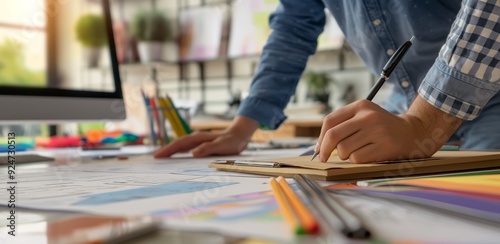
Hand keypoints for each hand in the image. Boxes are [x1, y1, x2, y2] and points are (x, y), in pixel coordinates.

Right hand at [154, 116, 258, 157]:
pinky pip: (186, 147)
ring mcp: (198, 140)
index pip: (179, 144)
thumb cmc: (232, 141)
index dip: (168, 150)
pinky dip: (178, 150)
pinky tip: (176, 155)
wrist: (240, 135)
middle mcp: (196, 138)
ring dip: (171, 150)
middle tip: (154, 157)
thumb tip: (193, 152)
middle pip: (177, 143)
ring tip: (161, 157)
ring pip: (181, 145)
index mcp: (198, 138)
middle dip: (166, 150)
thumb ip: (208, 148)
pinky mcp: (201, 143)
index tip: (157, 155)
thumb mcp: (221, 146)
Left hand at [315, 96, 461, 162]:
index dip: (320, 137)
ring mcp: (377, 131)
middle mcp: (368, 116)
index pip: (330, 120)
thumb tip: (319, 146)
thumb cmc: (382, 127)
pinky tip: (367, 156)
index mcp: (361, 106)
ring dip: (345, 156)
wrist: (413, 132)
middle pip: (333, 136)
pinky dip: (357, 161)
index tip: (318, 148)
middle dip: (324, 150)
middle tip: (323, 158)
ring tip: (356, 152)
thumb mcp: (365, 116)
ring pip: (344, 150)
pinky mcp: (384, 146)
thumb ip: (343, 124)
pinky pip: (357, 159)